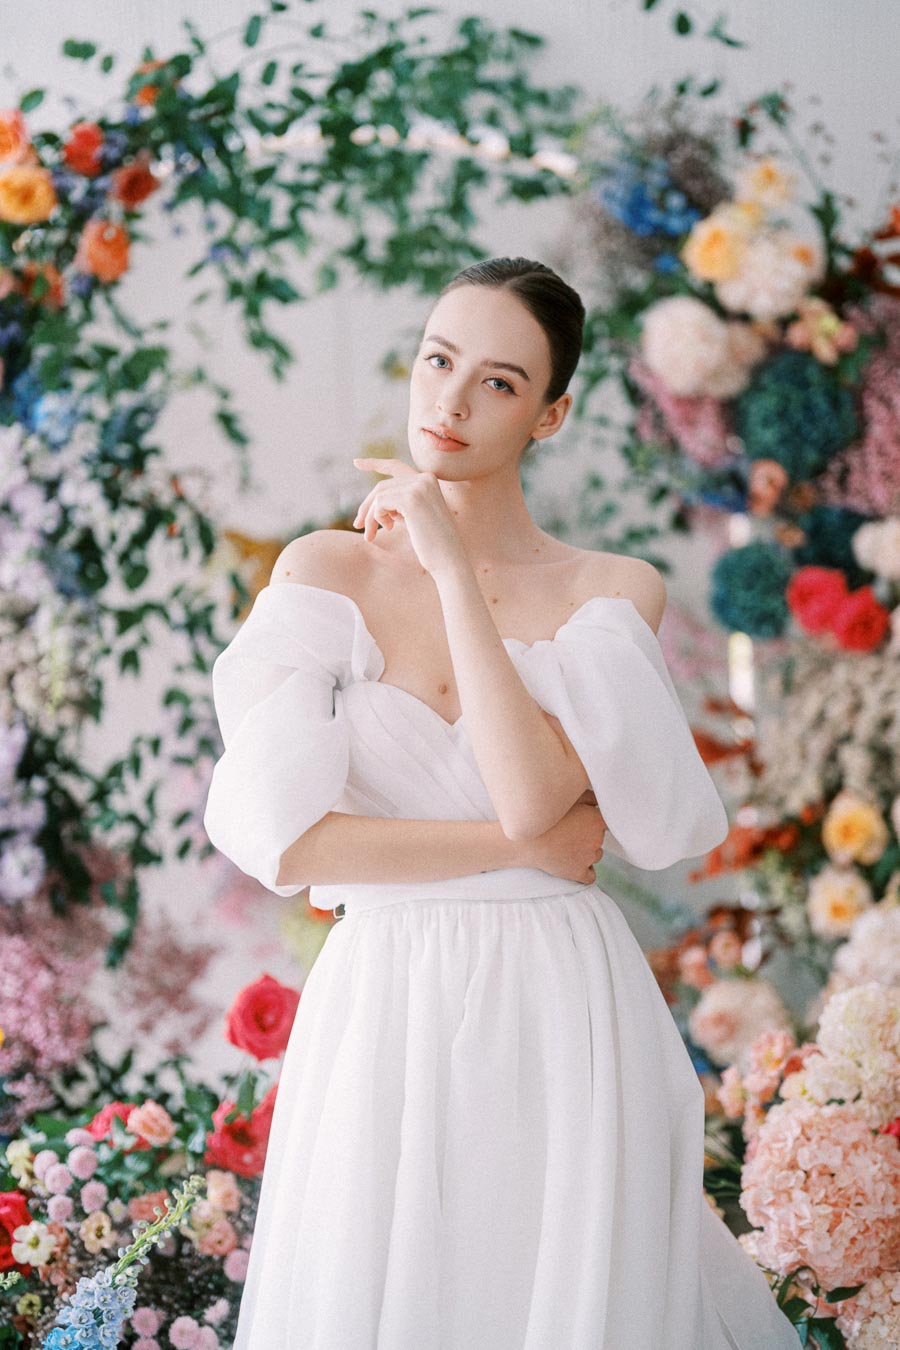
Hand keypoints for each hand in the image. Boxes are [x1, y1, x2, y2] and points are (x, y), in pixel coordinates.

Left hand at [351, 456, 466, 577]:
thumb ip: (398, 504)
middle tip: (358, 526)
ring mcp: (419, 486)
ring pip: (379, 494)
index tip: (356, 462)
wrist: (449, 559)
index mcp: (428, 481)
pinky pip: (380, 503)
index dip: (374, 464)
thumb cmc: (432, 545)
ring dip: (370, 516)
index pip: (395, 467)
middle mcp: (425, 478)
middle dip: (367, 506)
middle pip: (383, 485)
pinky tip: (389, 529)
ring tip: (371, 535)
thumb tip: (373, 502)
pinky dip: (377, 518)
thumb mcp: (414, 518)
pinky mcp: (410, 498)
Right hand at [521, 789, 606, 883]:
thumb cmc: (546, 816)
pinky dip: (585, 872)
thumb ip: (589, 797)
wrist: (527, 838)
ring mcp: (588, 857)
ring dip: (586, 852)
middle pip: (600, 839)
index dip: (596, 822)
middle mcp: (597, 839)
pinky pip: (590, 876)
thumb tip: (599, 802)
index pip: (607, 823)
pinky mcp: (578, 872)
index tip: (586, 823)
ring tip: (568, 847)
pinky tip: (575, 864)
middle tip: (570, 832)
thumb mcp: (569, 799)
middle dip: (588, 836)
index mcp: (596, 820)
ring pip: (596, 856)